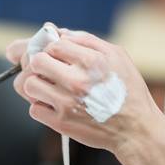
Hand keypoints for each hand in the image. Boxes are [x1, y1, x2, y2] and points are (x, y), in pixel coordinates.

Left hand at [7, 29, 160, 153]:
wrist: (136, 130)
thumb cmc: (128, 90)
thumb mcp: (117, 56)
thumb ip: (88, 41)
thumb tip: (60, 34)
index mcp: (92, 61)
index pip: (53, 45)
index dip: (53, 49)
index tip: (58, 56)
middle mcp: (77, 81)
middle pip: (36, 61)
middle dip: (40, 63)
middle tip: (48, 70)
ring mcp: (67, 103)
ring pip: (28, 85)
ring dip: (36, 85)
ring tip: (49, 87)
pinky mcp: (61, 123)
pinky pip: (34, 109)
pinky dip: (41, 107)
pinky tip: (55, 105)